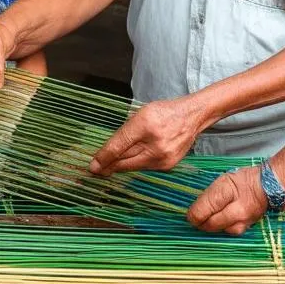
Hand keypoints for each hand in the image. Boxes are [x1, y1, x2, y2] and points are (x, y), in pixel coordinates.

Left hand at [89, 96, 205, 175]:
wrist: (192, 117)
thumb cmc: (164, 113)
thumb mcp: (141, 114)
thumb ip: (125, 131)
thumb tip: (108, 150)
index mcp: (145, 124)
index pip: (119, 145)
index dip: (104, 157)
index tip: (92, 166)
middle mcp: (155, 143)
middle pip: (124, 160)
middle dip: (108, 165)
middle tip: (95, 170)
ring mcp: (163, 157)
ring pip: (133, 166)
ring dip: (119, 167)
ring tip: (106, 169)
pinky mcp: (167, 165)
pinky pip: (144, 168)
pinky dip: (134, 166)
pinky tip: (125, 165)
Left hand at [187, 166, 268, 235]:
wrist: (268, 187)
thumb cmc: (242, 181)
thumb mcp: (221, 181)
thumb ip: (207, 196)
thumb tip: (193, 212)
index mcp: (226, 191)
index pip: (203, 210)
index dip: (193, 215)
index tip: (190, 214)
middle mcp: (236, 210)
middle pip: (209, 224)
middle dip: (200, 223)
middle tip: (198, 218)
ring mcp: (243, 221)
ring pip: (218, 231)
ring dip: (211, 227)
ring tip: (211, 217)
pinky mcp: (247, 229)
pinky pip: (228, 233)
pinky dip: (222, 229)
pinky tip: (222, 221)